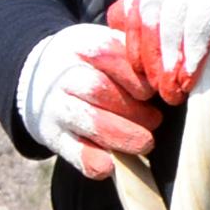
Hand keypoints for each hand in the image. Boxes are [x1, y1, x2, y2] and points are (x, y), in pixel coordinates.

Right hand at [15, 20, 161, 178]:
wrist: (40, 81)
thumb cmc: (89, 64)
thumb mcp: (106, 46)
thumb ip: (134, 55)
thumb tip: (170, 75)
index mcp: (81, 46)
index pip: (108, 54)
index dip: (135, 76)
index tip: (152, 91)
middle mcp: (64, 75)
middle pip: (98, 88)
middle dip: (133, 109)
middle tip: (155, 119)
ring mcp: (56, 108)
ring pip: (89, 120)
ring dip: (123, 135)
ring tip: (145, 142)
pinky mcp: (54, 137)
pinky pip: (75, 152)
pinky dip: (96, 160)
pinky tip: (113, 163)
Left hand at [109, 0, 209, 103]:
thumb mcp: (192, 27)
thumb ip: (161, 24)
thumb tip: (118, 23)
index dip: (134, 36)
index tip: (140, 72)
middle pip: (152, 5)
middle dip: (150, 51)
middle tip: (159, 87)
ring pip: (173, 11)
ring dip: (170, 56)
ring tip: (175, 89)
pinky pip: (202, 19)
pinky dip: (194, 50)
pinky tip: (192, 75)